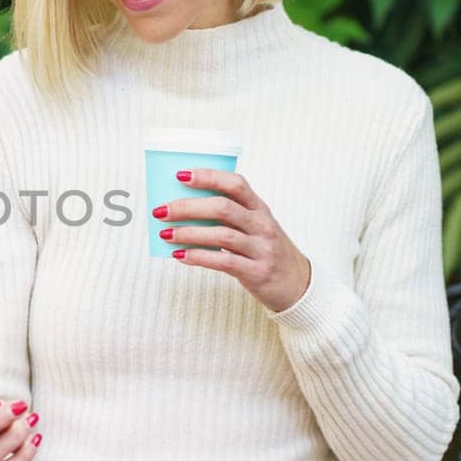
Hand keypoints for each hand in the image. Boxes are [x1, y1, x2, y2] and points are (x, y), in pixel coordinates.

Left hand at [155, 168, 311, 313]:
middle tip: (161, 210)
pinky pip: (223, 262)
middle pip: (222, 208)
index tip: (180, 175)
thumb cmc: (266, 250)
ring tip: (164, 234)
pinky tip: (180, 256)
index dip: (208, 177)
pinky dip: (198, 257)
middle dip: (187, 207)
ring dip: (188, 233)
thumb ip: (228, 216)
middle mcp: (262, 225)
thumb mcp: (255, 227)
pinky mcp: (257, 272)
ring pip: (221, 235)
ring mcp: (261, 248)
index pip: (235, 184)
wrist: (299, 285)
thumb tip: (181, 209)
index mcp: (260, 208)